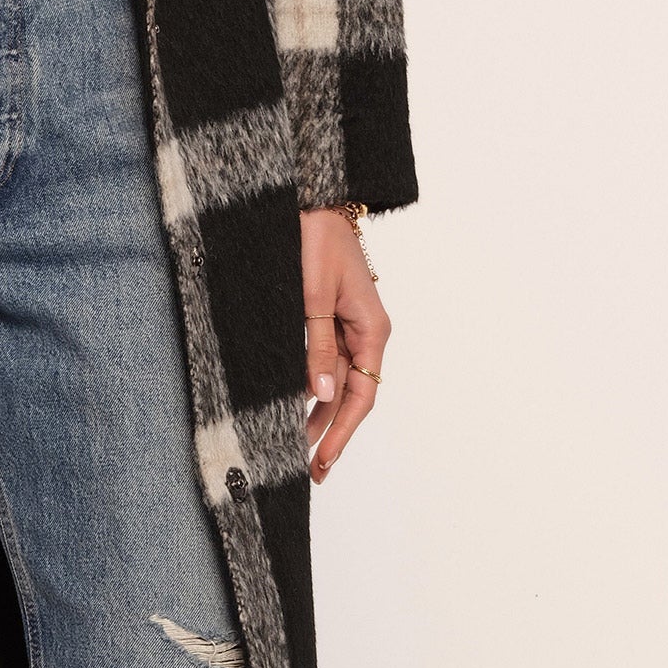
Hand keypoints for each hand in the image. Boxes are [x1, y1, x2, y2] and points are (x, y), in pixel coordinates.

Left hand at [300, 206, 390, 482]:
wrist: (312, 198)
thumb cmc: (316, 239)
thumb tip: (320, 395)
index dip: (342, 432)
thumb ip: (316, 345)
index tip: (324, 462)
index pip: (362, 395)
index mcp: (372, 329)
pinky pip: (324, 357)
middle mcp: (364, 331)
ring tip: (299, 446)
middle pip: (352, 393)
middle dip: (331, 431)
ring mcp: (347, 323)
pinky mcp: (329, 313)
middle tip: (311, 469)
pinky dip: (311, 382)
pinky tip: (295, 402)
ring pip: (336, 378)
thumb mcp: (314, 296)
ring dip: (320, 411)